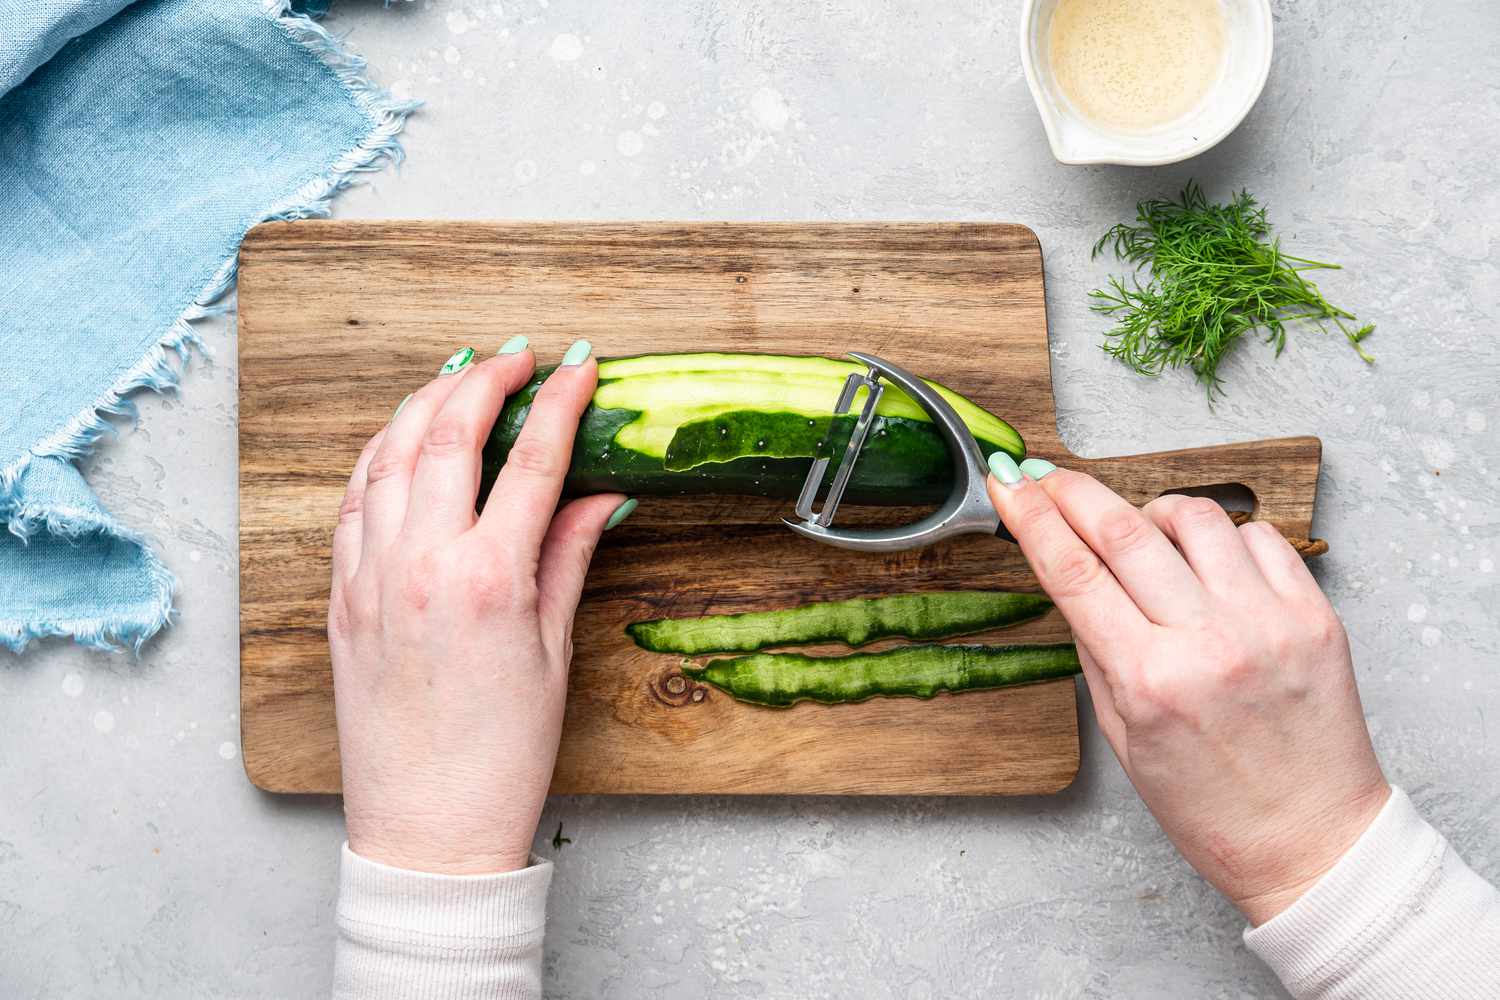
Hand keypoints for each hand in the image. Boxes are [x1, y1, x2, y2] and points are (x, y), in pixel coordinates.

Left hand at [327, 341, 631, 874]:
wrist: (428, 828)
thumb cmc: (501, 755)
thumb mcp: (552, 653)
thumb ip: (567, 558)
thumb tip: (602, 498)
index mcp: (489, 579)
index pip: (533, 461)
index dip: (562, 402)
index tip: (582, 366)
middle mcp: (422, 563)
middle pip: (452, 434)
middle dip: (488, 379)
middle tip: (521, 357)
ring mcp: (370, 577)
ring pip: (390, 455)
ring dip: (426, 402)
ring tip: (459, 375)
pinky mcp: (339, 597)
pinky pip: (352, 502)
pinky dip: (377, 456)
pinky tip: (400, 439)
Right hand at [988, 456, 1388, 925]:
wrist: (1309, 839)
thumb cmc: (1208, 803)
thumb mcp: (1121, 733)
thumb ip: (1096, 648)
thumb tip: (1072, 574)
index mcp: (1148, 680)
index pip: (1072, 571)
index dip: (1031, 517)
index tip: (1009, 484)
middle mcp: (1208, 642)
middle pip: (1123, 530)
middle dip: (1072, 492)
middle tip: (1047, 475)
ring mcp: (1267, 622)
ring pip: (1193, 516)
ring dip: (1151, 511)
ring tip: (1142, 533)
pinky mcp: (1314, 614)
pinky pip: (1258, 535)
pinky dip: (1221, 536)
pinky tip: (1207, 563)